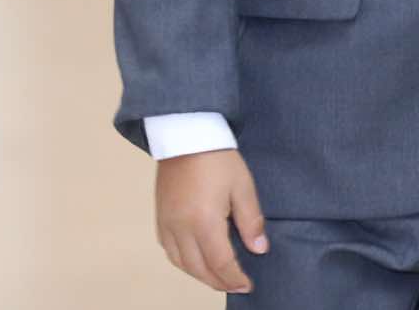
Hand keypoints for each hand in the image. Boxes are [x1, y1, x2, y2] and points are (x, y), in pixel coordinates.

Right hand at [154, 147, 269, 294]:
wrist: (185, 134)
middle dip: (219, 282)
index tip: (248, 284)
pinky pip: (168, 249)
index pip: (221, 263)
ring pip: (181, 263)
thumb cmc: (217, 157)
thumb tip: (259, 249)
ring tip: (217, 277)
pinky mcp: (160, 216)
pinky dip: (183, 261)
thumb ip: (251, 221)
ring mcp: (167, 222)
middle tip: (235, 285)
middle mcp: (181, 227)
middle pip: (199, 269)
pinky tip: (195, 259)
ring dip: (200, 275)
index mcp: (204, 221)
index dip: (235, 278)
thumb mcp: (243, 186)